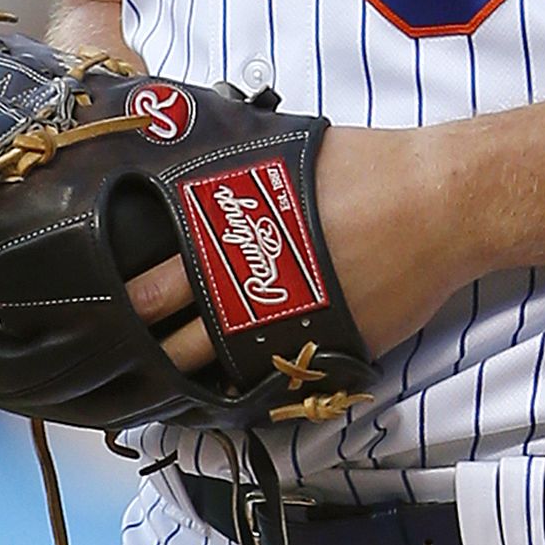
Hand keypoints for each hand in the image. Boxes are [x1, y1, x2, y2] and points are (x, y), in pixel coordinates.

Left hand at [126, 119, 477, 376]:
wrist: (436, 204)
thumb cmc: (367, 170)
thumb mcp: (279, 156)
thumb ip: (232, 184)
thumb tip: (199, 186)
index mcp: (223, 231)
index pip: (153, 280)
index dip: (127, 300)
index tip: (108, 309)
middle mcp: (242, 282)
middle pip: (168, 331)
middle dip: (141, 347)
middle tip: (119, 358)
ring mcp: (280, 323)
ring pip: (211, 364)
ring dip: (186, 375)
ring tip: (158, 385)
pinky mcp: (318, 350)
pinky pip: (265, 378)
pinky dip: (242, 384)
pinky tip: (225, 388)